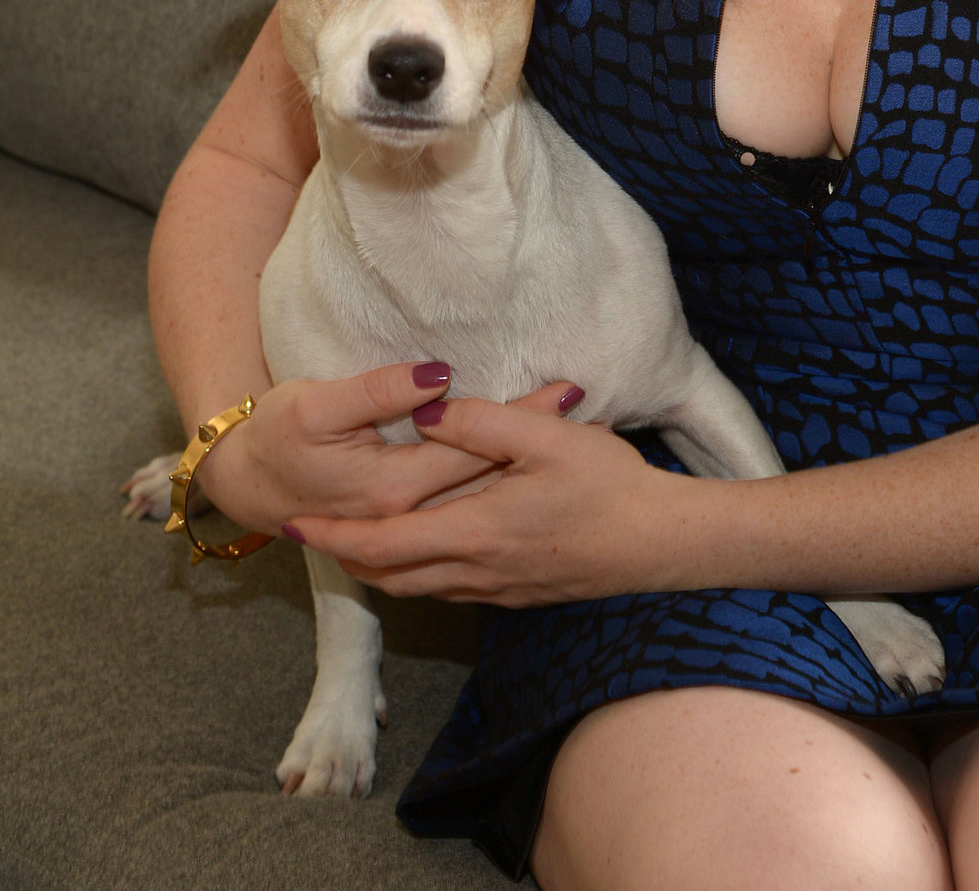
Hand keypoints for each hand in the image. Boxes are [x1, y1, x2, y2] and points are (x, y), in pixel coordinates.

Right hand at [193, 365, 582, 536]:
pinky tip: (528, 478)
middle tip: (586, 409)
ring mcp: (406, 534)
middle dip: (539, 444)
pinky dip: (498, 498)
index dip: (522, 416)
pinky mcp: (404, 532)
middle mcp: (406, 518)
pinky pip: (464, 520)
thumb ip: (381, 392)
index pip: (474, 448)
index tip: (569, 390)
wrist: (244, 481)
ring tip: (576, 438)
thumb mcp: (318, 405)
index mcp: (391, 488)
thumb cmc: (277, 435)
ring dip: (525, 477)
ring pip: (482, 503)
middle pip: (488, 478)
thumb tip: (439, 376)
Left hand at [280, 396, 698, 606]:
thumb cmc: (608, 485)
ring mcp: (498, 588)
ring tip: (352, 540)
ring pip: (416, 588)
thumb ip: (479, 421)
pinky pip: (447, 589)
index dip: (333, 534)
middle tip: (310, 534)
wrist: (659, 543)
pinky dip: (416, 573)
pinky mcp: (518, 593)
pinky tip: (422, 550)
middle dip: (344, 555)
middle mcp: (476, 570)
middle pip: (389, 575)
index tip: (294, 524)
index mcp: (474, 531)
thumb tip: (425, 410)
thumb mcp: (545, 436)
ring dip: (377, 567)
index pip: (381, 542)